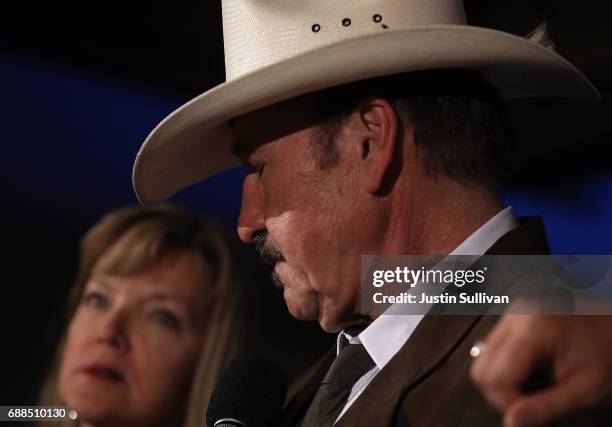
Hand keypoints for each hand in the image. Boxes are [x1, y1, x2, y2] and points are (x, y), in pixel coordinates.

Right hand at [470, 315, 611, 426]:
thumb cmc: (610, 347)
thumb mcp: (587, 386)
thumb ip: (547, 407)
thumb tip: (512, 423)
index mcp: (534, 328)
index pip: (495, 376)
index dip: (509, 403)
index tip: (532, 414)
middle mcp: (516, 317)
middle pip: (482, 369)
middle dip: (502, 394)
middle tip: (533, 402)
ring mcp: (512, 315)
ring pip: (483, 360)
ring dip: (503, 381)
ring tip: (536, 385)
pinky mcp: (512, 318)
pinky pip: (494, 350)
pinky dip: (507, 367)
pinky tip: (533, 370)